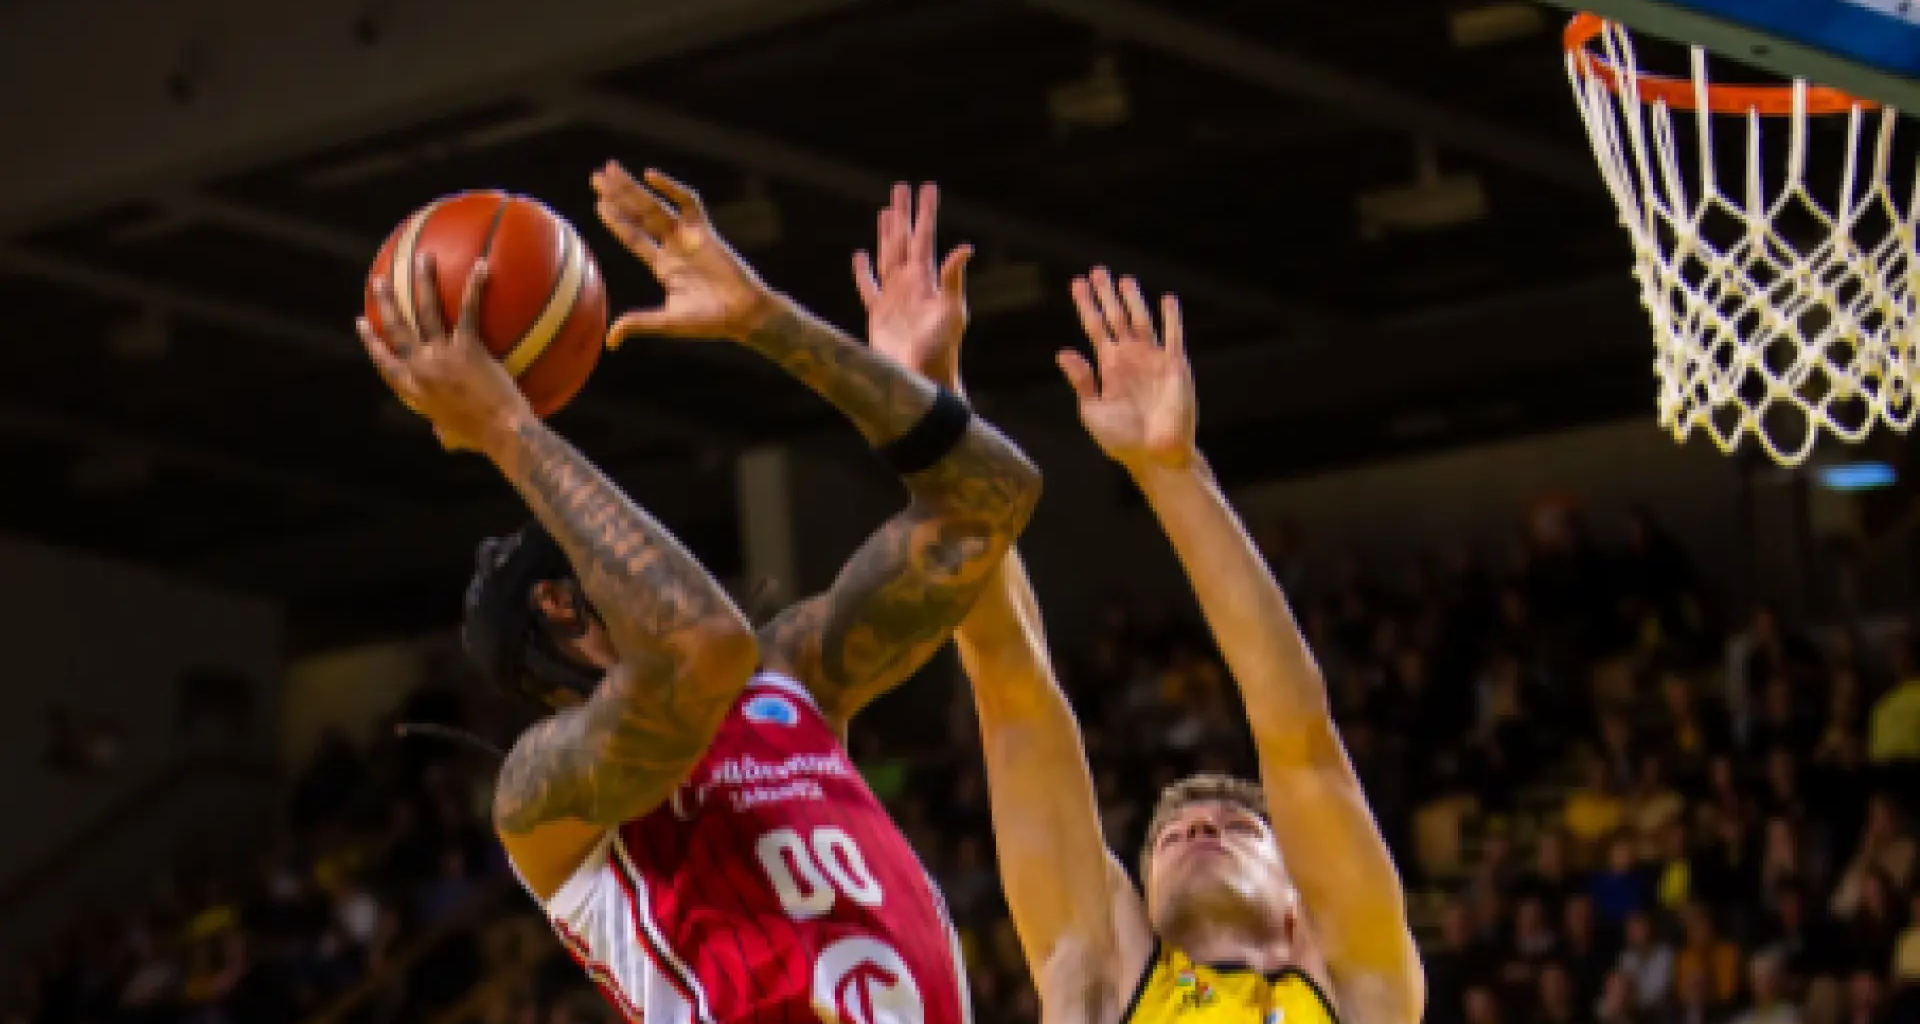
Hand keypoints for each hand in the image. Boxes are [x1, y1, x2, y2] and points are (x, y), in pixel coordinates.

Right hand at [358, 254, 530, 452]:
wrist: (501, 433)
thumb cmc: (483, 438)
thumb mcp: (454, 437)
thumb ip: (444, 431)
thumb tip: (445, 439)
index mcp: (414, 390)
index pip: (384, 361)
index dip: (371, 341)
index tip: (362, 322)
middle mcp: (421, 368)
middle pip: (397, 328)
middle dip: (386, 301)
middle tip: (380, 280)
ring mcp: (442, 356)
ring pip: (426, 310)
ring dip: (422, 280)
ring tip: (423, 256)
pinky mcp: (468, 348)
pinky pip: (469, 311)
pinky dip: (474, 287)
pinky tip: (480, 265)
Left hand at [593, 163, 774, 345]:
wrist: (744, 314)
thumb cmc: (710, 321)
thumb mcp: (667, 322)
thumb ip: (639, 323)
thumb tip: (611, 340)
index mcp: (664, 265)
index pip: (634, 237)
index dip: (616, 221)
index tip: (598, 204)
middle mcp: (673, 247)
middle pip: (640, 215)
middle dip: (619, 195)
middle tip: (596, 176)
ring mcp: (688, 237)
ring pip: (655, 205)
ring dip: (633, 188)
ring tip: (610, 170)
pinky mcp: (705, 231)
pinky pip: (688, 203)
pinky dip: (671, 188)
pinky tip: (650, 175)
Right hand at [853, 182, 972, 391]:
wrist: (923, 379)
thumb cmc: (942, 349)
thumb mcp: (953, 311)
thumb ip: (953, 279)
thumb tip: (965, 247)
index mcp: (927, 280)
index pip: (926, 238)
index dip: (925, 213)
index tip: (927, 188)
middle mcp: (910, 284)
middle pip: (905, 240)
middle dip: (904, 214)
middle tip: (902, 187)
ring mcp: (894, 298)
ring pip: (888, 256)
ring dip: (887, 234)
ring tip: (887, 211)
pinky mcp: (878, 314)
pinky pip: (868, 287)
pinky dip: (862, 271)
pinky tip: (860, 256)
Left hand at [1061, 267, 1197, 472]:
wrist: (1155, 455)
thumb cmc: (1122, 440)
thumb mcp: (1092, 411)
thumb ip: (1081, 381)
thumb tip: (1063, 352)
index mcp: (1108, 367)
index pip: (1095, 327)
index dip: (1086, 305)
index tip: (1076, 283)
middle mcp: (1130, 358)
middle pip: (1116, 317)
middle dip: (1106, 295)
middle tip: (1097, 270)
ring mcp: (1153, 360)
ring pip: (1142, 320)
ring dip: (1133, 300)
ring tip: (1124, 279)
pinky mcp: (1175, 366)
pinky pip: (1173, 336)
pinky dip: (1171, 317)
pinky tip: (1167, 299)